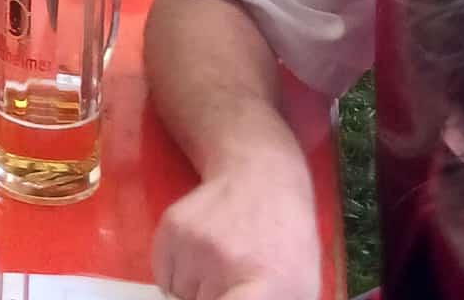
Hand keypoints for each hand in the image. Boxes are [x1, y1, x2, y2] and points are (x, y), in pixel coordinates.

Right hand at [151, 155, 321, 299]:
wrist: (259, 177)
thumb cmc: (286, 245)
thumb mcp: (298, 293)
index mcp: (267, 289)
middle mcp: (224, 266)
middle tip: (235, 288)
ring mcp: (193, 245)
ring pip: (180, 297)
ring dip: (196, 292)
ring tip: (222, 268)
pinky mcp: (170, 228)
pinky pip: (165, 276)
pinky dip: (178, 274)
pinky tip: (203, 253)